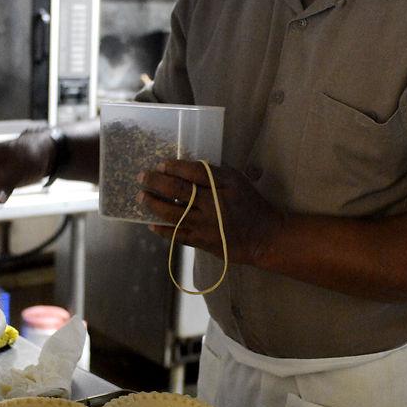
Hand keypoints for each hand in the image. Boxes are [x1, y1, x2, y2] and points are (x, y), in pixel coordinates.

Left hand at [137, 160, 283, 264]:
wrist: (264, 237)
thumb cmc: (251, 205)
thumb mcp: (239, 182)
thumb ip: (216, 174)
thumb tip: (187, 168)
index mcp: (225, 186)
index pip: (195, 172)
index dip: (176, 167)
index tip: (161, 164)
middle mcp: (214, 205)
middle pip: (180, 190)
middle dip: (157, 182)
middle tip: (142, 177)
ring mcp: (207, 225)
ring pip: (174, 213)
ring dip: (154, 204)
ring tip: (142, 197)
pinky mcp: (203, 242)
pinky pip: (178, 235)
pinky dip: (163, 230)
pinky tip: (151, 224)